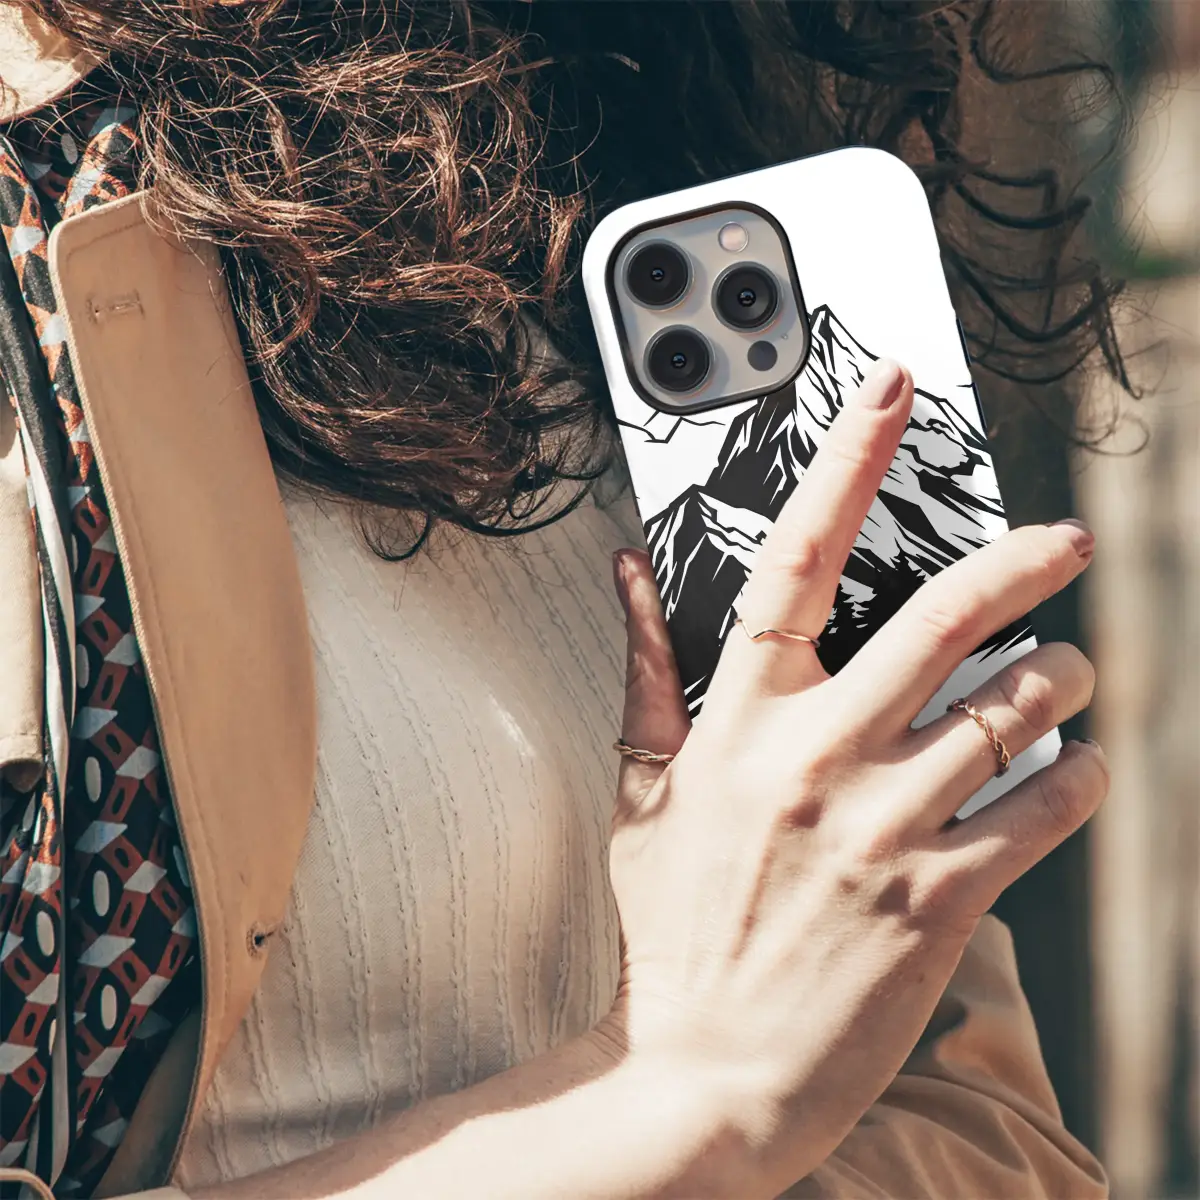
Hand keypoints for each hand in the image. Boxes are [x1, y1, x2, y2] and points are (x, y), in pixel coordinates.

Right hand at [606, 358, 1107, 1194]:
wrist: (704, 1070)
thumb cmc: (674, 928)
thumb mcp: (642, 792)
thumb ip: (645, 671)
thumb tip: (627, 572)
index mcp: (740, 721)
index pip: (796, 557)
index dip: (849, 460)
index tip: (893, 391)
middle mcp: (816, 757)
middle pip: (943, 619)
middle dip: (1023, 564)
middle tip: (1065, 542)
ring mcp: (882, 826)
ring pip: (1010, 709)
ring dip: (1061, 678)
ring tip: (1070, 674)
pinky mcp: (940, 898)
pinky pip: (1040, 809)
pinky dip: (1075, 776)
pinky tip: (1073, 768)